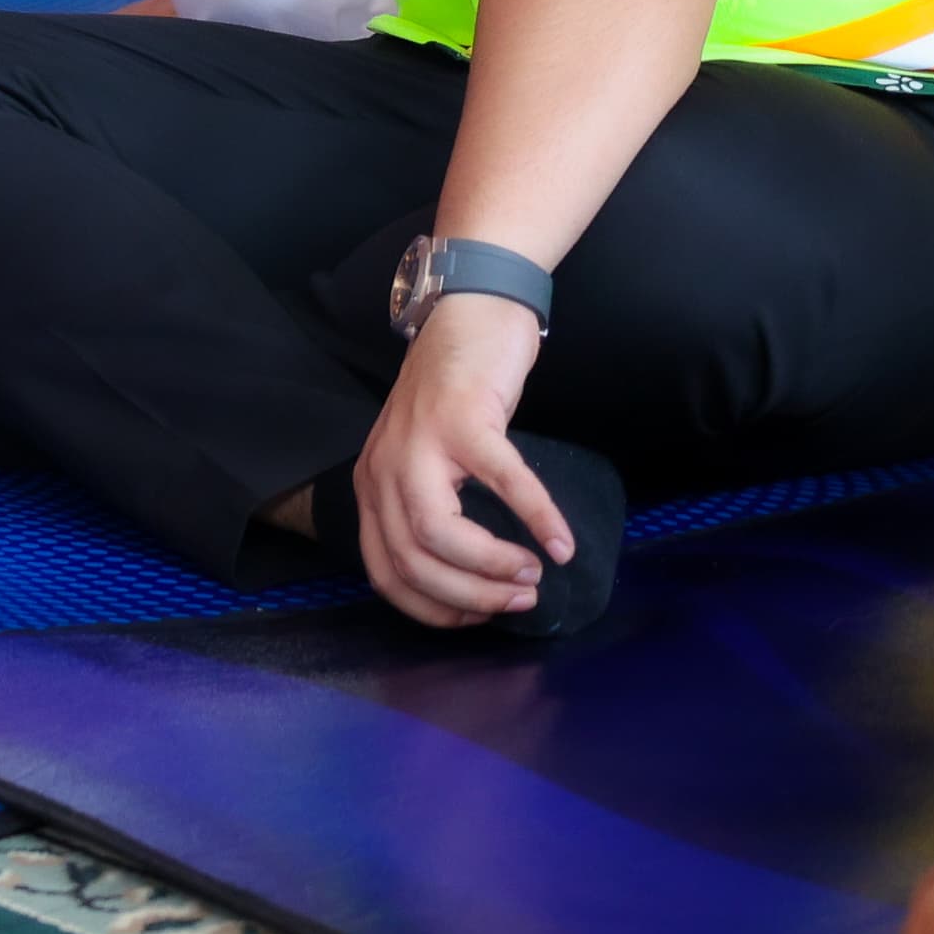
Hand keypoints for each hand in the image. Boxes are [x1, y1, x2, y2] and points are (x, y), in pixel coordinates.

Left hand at [347, 292, 566, 625]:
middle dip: (469, 597)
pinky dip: (536, 517)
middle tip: (518, 600)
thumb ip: (429, 505)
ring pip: (440, 534)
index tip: (477, 620)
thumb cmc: (453, 393)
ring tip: (533, 577)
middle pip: (413, 562)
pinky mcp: (464, 419)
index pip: (386, 572)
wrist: (467, 313)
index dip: (432, 609)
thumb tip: (472, 579)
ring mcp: (420, 443)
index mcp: (373, 485)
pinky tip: (560, 541)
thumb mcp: (422, 457)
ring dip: (491, 568)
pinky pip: (502, 482)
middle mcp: (385, 468)